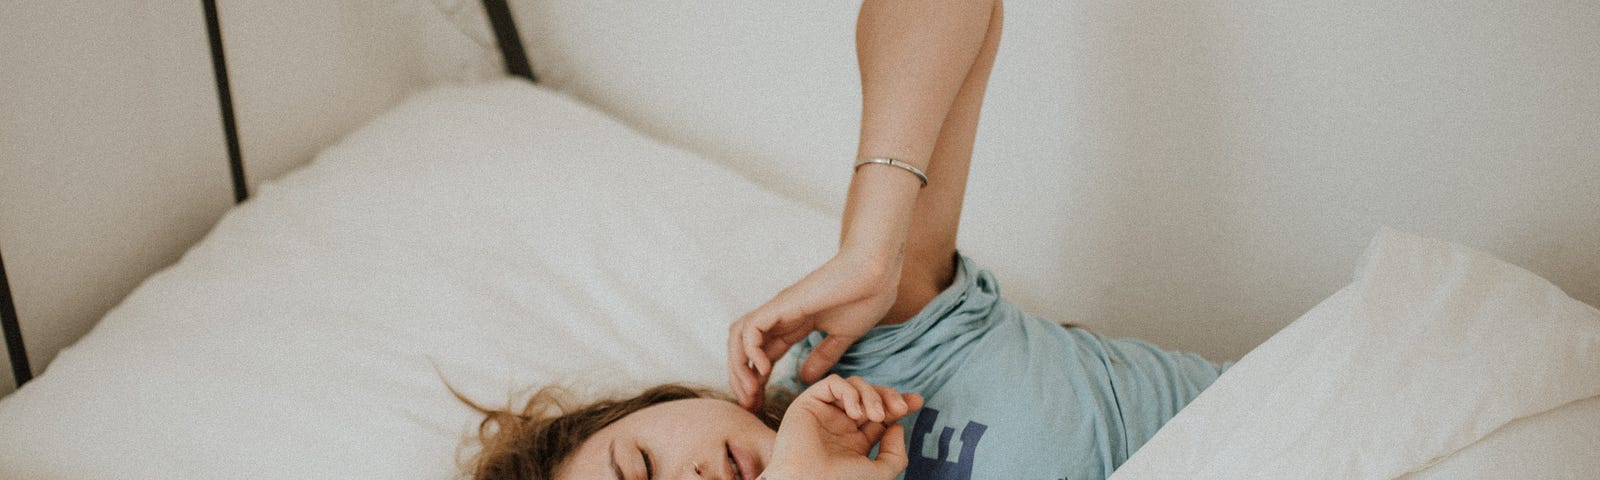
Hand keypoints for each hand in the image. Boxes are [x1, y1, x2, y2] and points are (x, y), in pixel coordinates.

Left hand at [729, 249, 901, 410]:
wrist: (877, 274)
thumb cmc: (865, 298)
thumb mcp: (842, 336)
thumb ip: (824, 355)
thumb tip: (804, 377)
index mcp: (794, 324)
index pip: (764, 355)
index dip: (757, 381)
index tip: (760, 405)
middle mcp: (780, 317)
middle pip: (744, 348)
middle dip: (742, 378)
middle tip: (750, 405)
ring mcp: (779, 309)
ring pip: (739, 336)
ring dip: (739, 366)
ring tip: (751, 391)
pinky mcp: (782, 305)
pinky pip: (750, 328)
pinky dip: (750, 349)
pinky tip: (763, 369)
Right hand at [763, 375, 923, 479]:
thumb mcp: (880, 474)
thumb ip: (894, 453)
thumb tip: (897, 426)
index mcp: (855, 443)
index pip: (880, 415)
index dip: (899, 404)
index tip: (917, 401)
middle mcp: (839, 425)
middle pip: (870, 395)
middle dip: (889, 396)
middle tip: (901, 408)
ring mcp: (824, 413)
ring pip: (854, 386)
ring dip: (871, 395)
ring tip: (875, 416)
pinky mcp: (809, 403)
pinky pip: (833, 383)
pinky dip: (850, 392)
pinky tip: (855, 413)